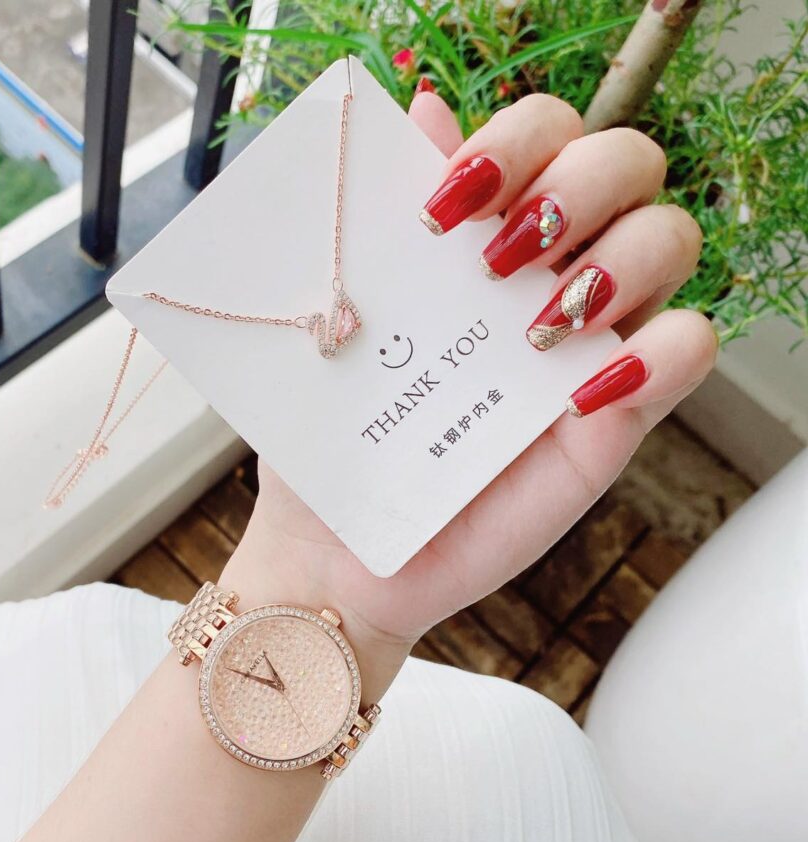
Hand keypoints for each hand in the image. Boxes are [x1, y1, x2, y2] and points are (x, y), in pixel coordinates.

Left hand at [223, 90, 715, 691]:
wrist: (335, 554)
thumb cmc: (328, 443)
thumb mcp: (331, 333)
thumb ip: (377, 225)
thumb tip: (420, 110)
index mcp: (476, 243)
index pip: (542, 134)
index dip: (512, 140)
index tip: (441, 207)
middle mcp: (543, 277)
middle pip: (624, 162)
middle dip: (575, 180)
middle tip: (497, 256)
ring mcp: (586, 344)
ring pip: (670, 238)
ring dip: (619, 257)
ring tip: (537, 325)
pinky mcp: (613, 418)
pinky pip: (691, 350)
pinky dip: (660, 350)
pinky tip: (579, 389)